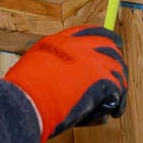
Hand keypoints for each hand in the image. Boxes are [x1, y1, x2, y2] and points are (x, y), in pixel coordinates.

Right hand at [4, 25, 127, 142]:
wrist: (25, 103)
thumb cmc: (23, 94)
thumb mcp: (34, 68)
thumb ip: (54, 67)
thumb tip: (65, 80)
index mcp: (60, 42)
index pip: (90, 32)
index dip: (103, 40)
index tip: (111, 46)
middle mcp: (78, 46)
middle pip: (109, 45)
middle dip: (116, 60)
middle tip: (118, 76)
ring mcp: (91, 61)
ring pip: (117, 67)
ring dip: (118, 85)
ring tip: (114, 102)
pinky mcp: (100, 78)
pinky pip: (117, 88)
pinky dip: (117, 101)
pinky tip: (113, 111)